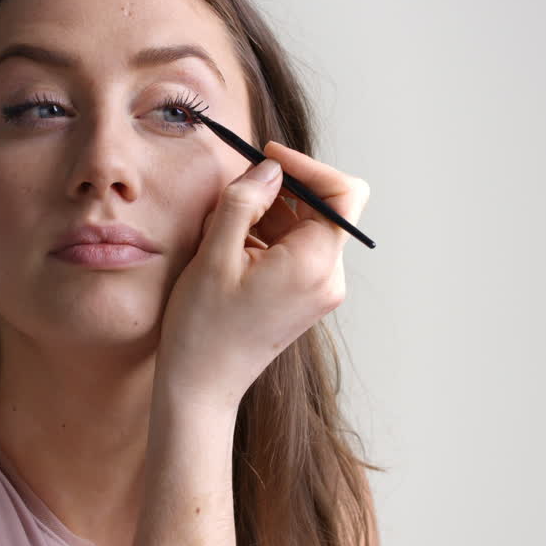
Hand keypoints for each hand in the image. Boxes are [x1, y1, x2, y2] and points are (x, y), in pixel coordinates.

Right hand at [156, 140, 370, 413]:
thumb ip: (245, 202)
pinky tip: (231, 251)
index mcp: (315, 264)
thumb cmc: (203, 328)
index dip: (309, 166)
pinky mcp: (305, 297)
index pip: (344, 193)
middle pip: (324, 207)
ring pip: (305, 226)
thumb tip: (270, 169)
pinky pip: (295, 249)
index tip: (268, 158)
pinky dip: (267, 237)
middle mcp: (329, 277)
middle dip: (280, 191)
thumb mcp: (215, 255)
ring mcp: (320, 289)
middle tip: (234, 199)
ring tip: (224, 232)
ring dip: (268, 215)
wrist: (201, 387)